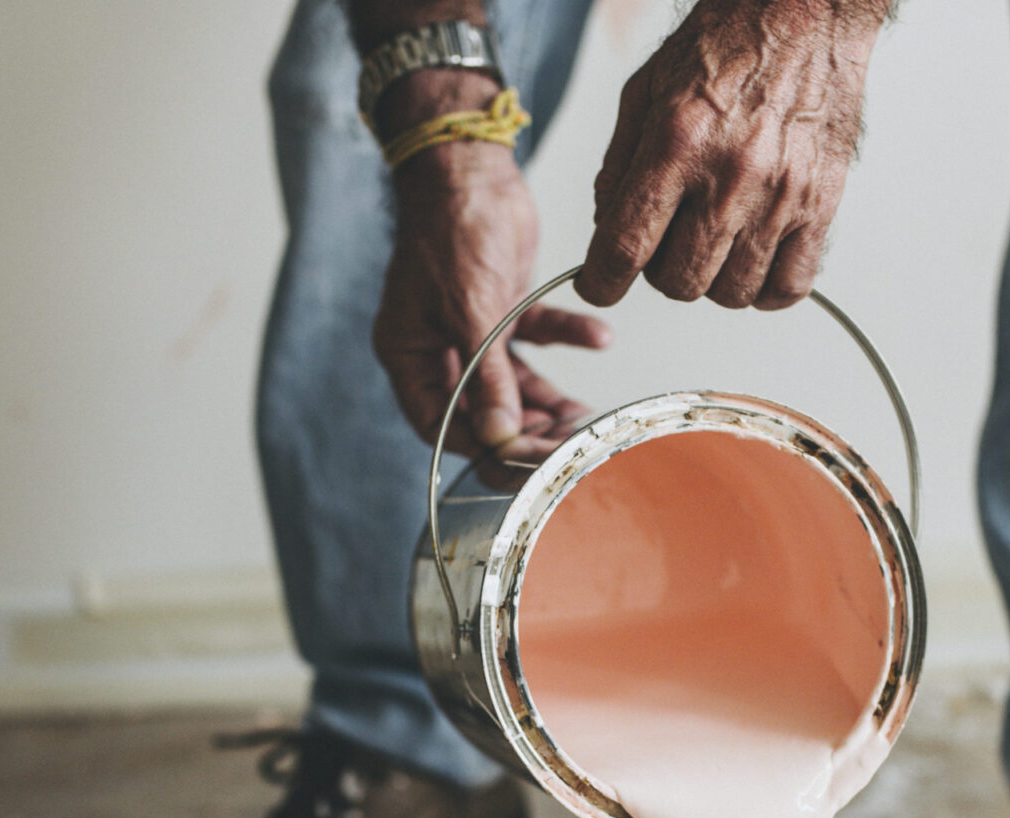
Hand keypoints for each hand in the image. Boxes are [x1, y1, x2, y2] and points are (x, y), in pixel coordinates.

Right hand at [372, 76, 609, 460]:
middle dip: (525, 431)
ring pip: (514, 385)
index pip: (440, 425)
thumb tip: (501, 437)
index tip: (525, 463)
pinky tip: (600, 339)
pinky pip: (536, 338)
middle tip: (568, 446)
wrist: (469, 163)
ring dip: (551, 400)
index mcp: (408, 354)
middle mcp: (436, 349)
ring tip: (590, 416)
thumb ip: (487, 376)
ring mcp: (470, 331)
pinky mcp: (502, 308)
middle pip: (481, 412)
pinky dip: (567, 339)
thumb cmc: (451, 226)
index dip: (481, 448)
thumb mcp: (471, 309)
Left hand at [579, 0, 886, 310]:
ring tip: (713, 243)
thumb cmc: (729, 43)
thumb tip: (606, 227)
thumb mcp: (647, 89)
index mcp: (678, 143)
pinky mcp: (820, 204)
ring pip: (730, 294)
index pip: (625, 246)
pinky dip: (764, 289)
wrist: (806, 13)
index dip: (602, 281)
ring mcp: (780, 195)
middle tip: (667, 241)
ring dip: (712, 280)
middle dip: (660, 272)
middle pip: (678, 281)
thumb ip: (619, 165)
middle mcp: (731, 175)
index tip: (601, 285)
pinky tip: (753, 260)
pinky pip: (789, 286)